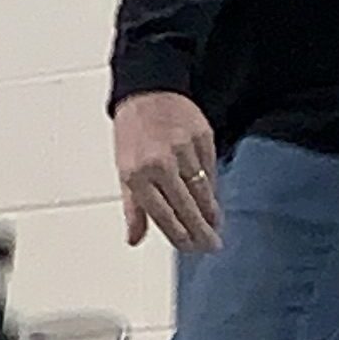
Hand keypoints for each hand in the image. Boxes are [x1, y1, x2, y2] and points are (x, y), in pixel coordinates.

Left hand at [114, 90, 221, 252]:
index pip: (163, 215)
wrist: (147, 91)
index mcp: (137, 174)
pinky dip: (211, 186)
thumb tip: (134, 239)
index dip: (180, 235)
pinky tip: (212, 198)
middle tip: (211, 246)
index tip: (191, 248)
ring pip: (202, 190)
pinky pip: (210, 170)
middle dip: (201, 231)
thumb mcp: (123, 170)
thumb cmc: (133, 132)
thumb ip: (132, 208)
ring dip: (209, 212)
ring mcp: (183, 149)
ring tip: (215, 227)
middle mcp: (161, 162)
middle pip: (187, 207)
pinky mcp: (202, 137)